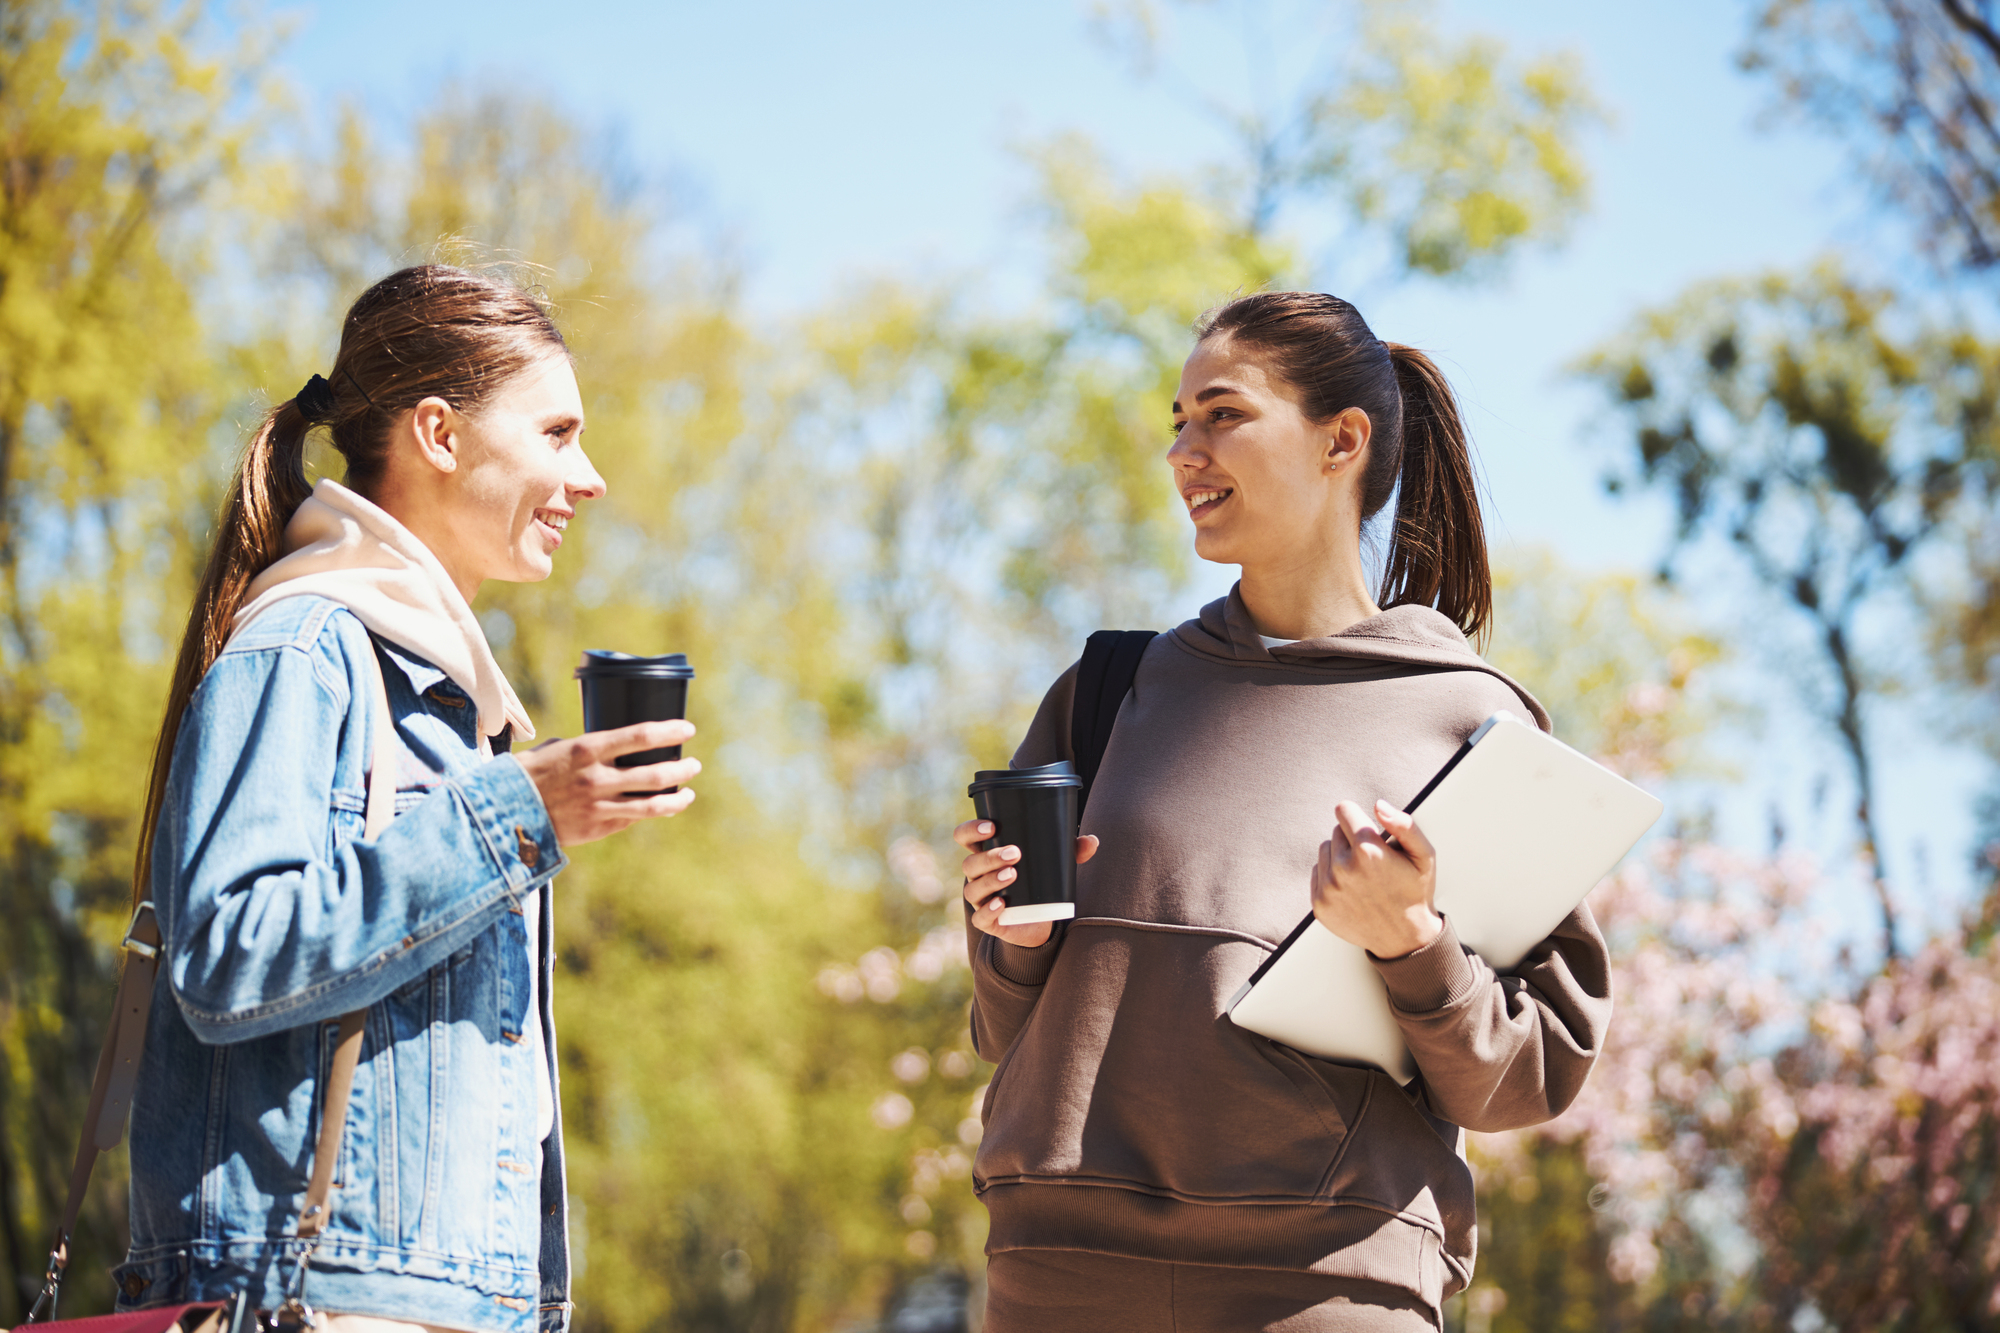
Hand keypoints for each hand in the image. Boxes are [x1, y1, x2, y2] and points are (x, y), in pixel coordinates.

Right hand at [516, 720, 699, 846]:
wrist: (505, 813)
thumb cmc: (529, 774)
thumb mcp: (556, 749)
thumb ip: (586, 748)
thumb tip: (610, 745)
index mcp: (587, 750)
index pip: (641, 736)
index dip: (670, 732)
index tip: (688, 730)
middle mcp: (597, 778)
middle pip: (655, 773)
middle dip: (682, 769)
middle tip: (694, 764)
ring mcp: (599, 806)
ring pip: (653, 804)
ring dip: (677, 797)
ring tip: (688, 793)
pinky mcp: (597, 828)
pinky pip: (633, 819)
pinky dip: (651, 812)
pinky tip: (662, 807)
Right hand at [955, 818, 1097, 948]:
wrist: (1038, 921)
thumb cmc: (1038, 881)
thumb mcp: (1053, 864)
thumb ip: (1071, 851)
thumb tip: (1092, 841)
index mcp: (986, 853)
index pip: (965, 837)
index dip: (971, 829)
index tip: (991, 826)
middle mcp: (978, 875)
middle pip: (970, 863)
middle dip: (990, 856)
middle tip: (1015, 853)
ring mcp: (981, 899)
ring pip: (973, 888)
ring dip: (990, 880)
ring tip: (1012, 874)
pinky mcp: (988, 921)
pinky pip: (980, 917)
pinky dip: (989, 910)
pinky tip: (1002, 904)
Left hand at [1310, 799, 1442, 959]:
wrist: (1405, 939)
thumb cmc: (1415, 892)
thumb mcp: (1424, 855)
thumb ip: (1404, 824)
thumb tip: (1378, 805)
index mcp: (1367, 852)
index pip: (1343, 810)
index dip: (1357, 816)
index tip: (1367, 830)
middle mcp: (1343, 869)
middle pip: (1335, 831)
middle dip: (1352, 839)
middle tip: (1373, 860)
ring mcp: (1328, 889)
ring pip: (1324, 851)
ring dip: (1340, 857)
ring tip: (1363, 875)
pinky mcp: (1319, 905)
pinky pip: (1317, 873)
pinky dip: (1331, 876)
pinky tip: (1352, 889)